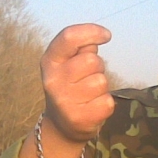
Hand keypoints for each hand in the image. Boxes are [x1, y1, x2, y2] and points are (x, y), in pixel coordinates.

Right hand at [41, 24, 114, 141]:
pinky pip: (107, 102)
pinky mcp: (79, 119)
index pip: (69, 37)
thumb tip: (98, 36)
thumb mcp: (67, 64)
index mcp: (50, 61)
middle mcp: (53, 81)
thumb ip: (81, 48)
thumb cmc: (69, 87)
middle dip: (98, 67)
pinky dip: (105, 104)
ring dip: (101, 87)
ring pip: (101, 82)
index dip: (91, 32)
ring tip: (89, 94)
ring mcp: (64, 101)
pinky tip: (92, 107)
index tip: (106, 36)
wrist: (61, 126)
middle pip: (92, 60)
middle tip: (88, 77)